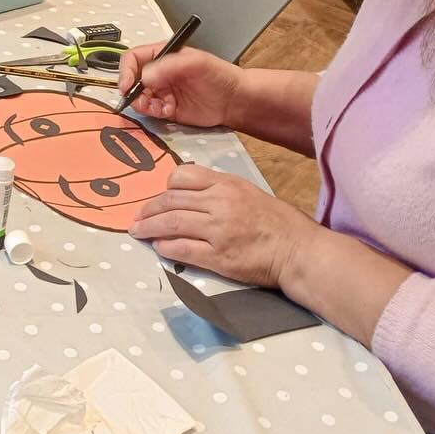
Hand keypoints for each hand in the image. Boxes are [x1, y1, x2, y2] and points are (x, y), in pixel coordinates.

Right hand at [116, 45, 242, 127]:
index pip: (133, 58)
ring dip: (142, 104)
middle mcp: (159, 72)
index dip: (126, 71)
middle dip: (132, 91)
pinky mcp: (166, 108)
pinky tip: (166, 111)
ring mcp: (162, 91)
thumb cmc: (220, 75)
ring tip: (156, 106)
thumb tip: (145, 76)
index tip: (126, 84)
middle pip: (132, 80)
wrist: (233, 100)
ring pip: (139, 98)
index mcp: (162, 55)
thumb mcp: (196, 63)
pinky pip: (150, 112)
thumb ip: (169, 66)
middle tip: (140, 99)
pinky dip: (153, 113)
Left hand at [129, 164, 313, 288]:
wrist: (298, 250)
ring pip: (171, 223)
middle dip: (148, 210)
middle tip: (136, 218)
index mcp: (227, 185)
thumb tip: (190, 198)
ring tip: (138, 233)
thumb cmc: (278, 223)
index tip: (159, 198)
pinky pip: (182, 249)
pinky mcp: (218, 257)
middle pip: (171, 201)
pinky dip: (166, 247)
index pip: (184, 176)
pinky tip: (158, 247)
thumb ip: (221, 192)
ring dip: (149, 228)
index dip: (165, 188)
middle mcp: (220, 203)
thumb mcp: (249, 193)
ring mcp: (218, 230)